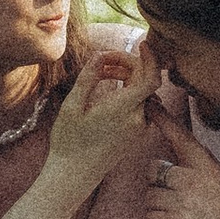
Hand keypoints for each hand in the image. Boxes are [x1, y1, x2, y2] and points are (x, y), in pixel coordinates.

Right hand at [42, 40, 154, 186]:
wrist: (73, 175)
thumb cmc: (68, 141)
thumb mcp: (73, 105)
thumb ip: (89, 77)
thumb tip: (100, 55)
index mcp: (123, 109)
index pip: (150, 78)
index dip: (150, 58)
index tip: (141, 43)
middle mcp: (137, 119)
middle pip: (145, 81)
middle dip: (128, 64)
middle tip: (104, 60)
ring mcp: (138, 128)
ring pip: (142, 93)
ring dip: (127, 77)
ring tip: (102, 73)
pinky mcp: (135, 135)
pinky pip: (139, 105)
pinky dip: (128, 92)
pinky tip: (109, 89)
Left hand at [140, 125, 219, 218]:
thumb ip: (200, 169)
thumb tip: (176, 158)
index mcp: (207, 167)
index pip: (181, 137)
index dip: (163, 119)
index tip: (149, 104)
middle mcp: (192, 179)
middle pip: (154, 169)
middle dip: (157, 184)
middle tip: (172, 199)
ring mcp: (180, 201)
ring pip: (149, 195)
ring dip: (157, 207)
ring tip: (178, 217)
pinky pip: (149, 216)